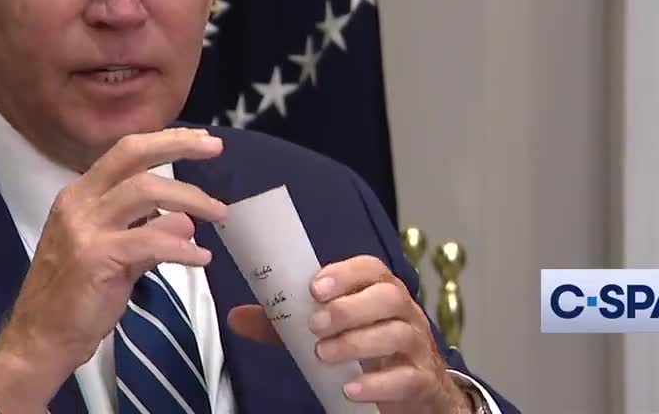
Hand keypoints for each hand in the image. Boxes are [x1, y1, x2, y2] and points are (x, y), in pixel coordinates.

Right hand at [0, 128, 226, 412]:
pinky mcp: (96, 258)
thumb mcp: (108, 253)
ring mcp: (85, 229)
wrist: (38, 339)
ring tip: (219, 213)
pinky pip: (151, 242)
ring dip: (189, 199)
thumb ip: (142, 232)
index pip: (124, 152)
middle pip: (132, 156)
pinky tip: (200, 258)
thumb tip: (184, 221)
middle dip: (177, 146)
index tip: (201, 139)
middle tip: (216, 149)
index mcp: (79, 196)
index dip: (164, 140)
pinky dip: (182, 247)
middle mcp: (78, 203)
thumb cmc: (72, 298)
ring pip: (145, 191)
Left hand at [228, 255, 469, 413]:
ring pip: (397, 334)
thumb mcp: (325, 333)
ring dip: (356, 343)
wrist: (414, 389)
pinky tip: (349, 388)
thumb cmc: (367, 351)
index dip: (344, 274)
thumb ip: (285, 325)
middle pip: (388, 297)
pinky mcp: (421, 380)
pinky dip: (376, 383)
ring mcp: (417, 347)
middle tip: (315, 325)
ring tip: (324, 355)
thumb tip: (238, 317)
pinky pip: (406, 377)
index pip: (370, 269)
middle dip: (348, 308)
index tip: (314, 288)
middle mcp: (404, 313)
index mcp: (380, 291)